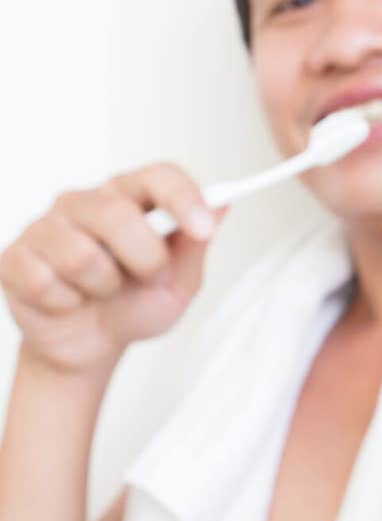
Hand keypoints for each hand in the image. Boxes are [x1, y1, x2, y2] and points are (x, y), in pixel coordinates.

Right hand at [0, 164, 226, 373]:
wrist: (90, 345)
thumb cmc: (133, 305)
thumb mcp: (178, 285)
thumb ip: (194, 248)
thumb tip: (222, 206)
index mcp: (130, 197)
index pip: (157, 175)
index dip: (183, 197)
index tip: (203, 227)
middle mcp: (85, 202)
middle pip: (116, 213)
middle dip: (144, 259)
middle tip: (148, 279)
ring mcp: (46, 227)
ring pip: (81, 254)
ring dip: (104, 288)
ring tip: (103, 292)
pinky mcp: (16, 257)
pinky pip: (45, 281)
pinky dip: (67, 303)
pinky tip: (69, 300)